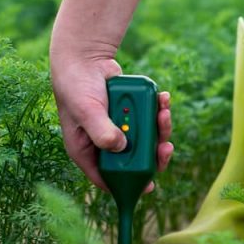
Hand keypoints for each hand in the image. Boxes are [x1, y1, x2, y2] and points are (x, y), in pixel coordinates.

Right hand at [50, 43, 173, 192]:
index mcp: (86, 151)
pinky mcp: (131, 115)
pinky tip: (163, 99)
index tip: (149, 186)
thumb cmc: (77, 85)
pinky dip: (159, 111)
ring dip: (160, 129)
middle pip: (133, 162)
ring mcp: (119, 130)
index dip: (127, 185)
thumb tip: (122, 148)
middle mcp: (104, 144)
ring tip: (164, 112)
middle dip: (153, 155)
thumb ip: (101, 131)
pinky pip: (150, 120)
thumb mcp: (86, 110)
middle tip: (166, 146)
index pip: (106, 177)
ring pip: (146, 141)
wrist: (85, 57)